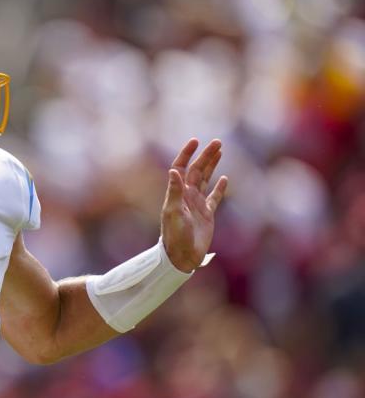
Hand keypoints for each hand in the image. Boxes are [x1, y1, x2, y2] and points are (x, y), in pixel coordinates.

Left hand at [162, 138, 228, 272]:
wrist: (182, 256)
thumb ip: (174, 191)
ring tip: (220, 151)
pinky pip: (214, 197)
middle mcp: (187, 195)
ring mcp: (197, 204)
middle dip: (206, 156)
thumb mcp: (173, 212)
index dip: (186, 154)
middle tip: (217, 142)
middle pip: (197, 170)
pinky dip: (220, 188)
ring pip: (206, 179)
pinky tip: (225, 178)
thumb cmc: (174, 235)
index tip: (195, 141)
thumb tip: (173, 170)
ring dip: (212, 165)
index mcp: (177, 193)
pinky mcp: (207, 214)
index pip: (181, 168)